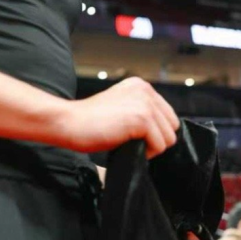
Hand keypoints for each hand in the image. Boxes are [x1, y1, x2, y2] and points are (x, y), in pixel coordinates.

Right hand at [62, 77, 179, 156]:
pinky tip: (127, 145)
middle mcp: (146, 91)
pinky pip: (160, 145)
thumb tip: (162, 131)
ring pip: (168, 138)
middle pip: (172, 126)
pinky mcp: (142, 118)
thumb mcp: (121, 107)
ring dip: (150, 147)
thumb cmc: (90, 121)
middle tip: (131, 141)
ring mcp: (145, 104)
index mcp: (142, 86)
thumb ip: (141, 111)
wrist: (68, 122)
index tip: (135, 135)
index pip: (168, 115)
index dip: (155, 132)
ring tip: (128, 143)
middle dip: (155, 139)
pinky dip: (146, 153)